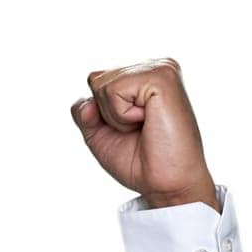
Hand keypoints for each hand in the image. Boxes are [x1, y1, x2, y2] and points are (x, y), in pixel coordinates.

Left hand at [71, 58, 218, 211]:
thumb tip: (87, 103)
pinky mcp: (162, 76)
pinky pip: (113, 90)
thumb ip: (84, 113)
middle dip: (106, 115)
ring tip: (145, 126)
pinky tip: (148, 121)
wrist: (167, 184)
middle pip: (95, 80)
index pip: (95, 82)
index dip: (101, 115)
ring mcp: (160, 68)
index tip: (131, 130)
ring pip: (101, 84)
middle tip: (138, 130)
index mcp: (143, 76)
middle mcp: (153, 66)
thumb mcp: (99, 136)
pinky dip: (122, 116)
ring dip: (115, 117)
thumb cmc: (140, 162)